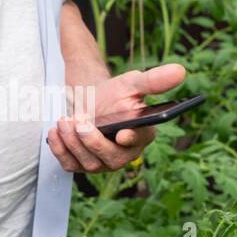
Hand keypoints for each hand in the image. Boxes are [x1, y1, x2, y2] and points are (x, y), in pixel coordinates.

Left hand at [47, 63, 186, 173]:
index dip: (132, 139)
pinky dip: (60, 149)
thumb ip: (154, 80)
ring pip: (88, 163)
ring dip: (73, 142)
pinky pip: (70, 165)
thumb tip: (181, 70)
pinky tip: (55, 132)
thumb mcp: (133, 83)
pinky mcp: (82, 166)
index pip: (140, 141)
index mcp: (143, 135)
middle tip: (80, 121)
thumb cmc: (115, 95)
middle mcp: (125, 154)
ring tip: (65, 120)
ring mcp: (102, 163)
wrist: (91, 102)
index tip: (122, 132)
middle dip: (93, 141)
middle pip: (111, 158)